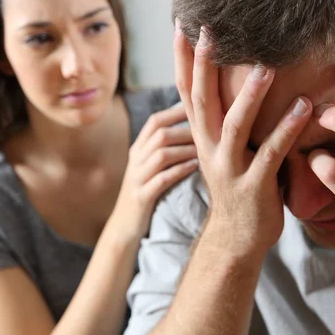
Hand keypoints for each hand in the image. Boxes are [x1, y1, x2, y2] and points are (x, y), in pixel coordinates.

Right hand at [113, 105, 197, 238]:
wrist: (124, 227)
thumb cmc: (145, 193)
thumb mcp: (149, 167)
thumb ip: (163, 148)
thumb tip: (193, 126)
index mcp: (138, 149)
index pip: (155, 121)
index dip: (177, 111)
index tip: (201, 107)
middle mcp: (136, 160)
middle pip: (160, 134)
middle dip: (187, 131)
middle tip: (211, 132)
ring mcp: (137, 179)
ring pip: (161, 154)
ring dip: (186, 150)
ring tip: (207, 150)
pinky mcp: (142, 197)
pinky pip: (162, 180)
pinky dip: (180, 171)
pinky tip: (196, 168)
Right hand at [174, 22, 311, 253]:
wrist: (236, 236)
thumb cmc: (237, 185)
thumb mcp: (221, 150)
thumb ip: (224, 118)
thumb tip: (237, 79)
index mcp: (201, 136)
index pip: (185, 91)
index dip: (182, 58)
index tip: (183, 24)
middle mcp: (208, 148)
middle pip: (201, 101)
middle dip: (205, 65)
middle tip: (211, 30)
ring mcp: (228, 168)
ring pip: (234, 126)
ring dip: (249, 96)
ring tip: (265, 67)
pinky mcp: (253, 186)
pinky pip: (270, 154)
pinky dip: (285, 129)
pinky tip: (303, 106)